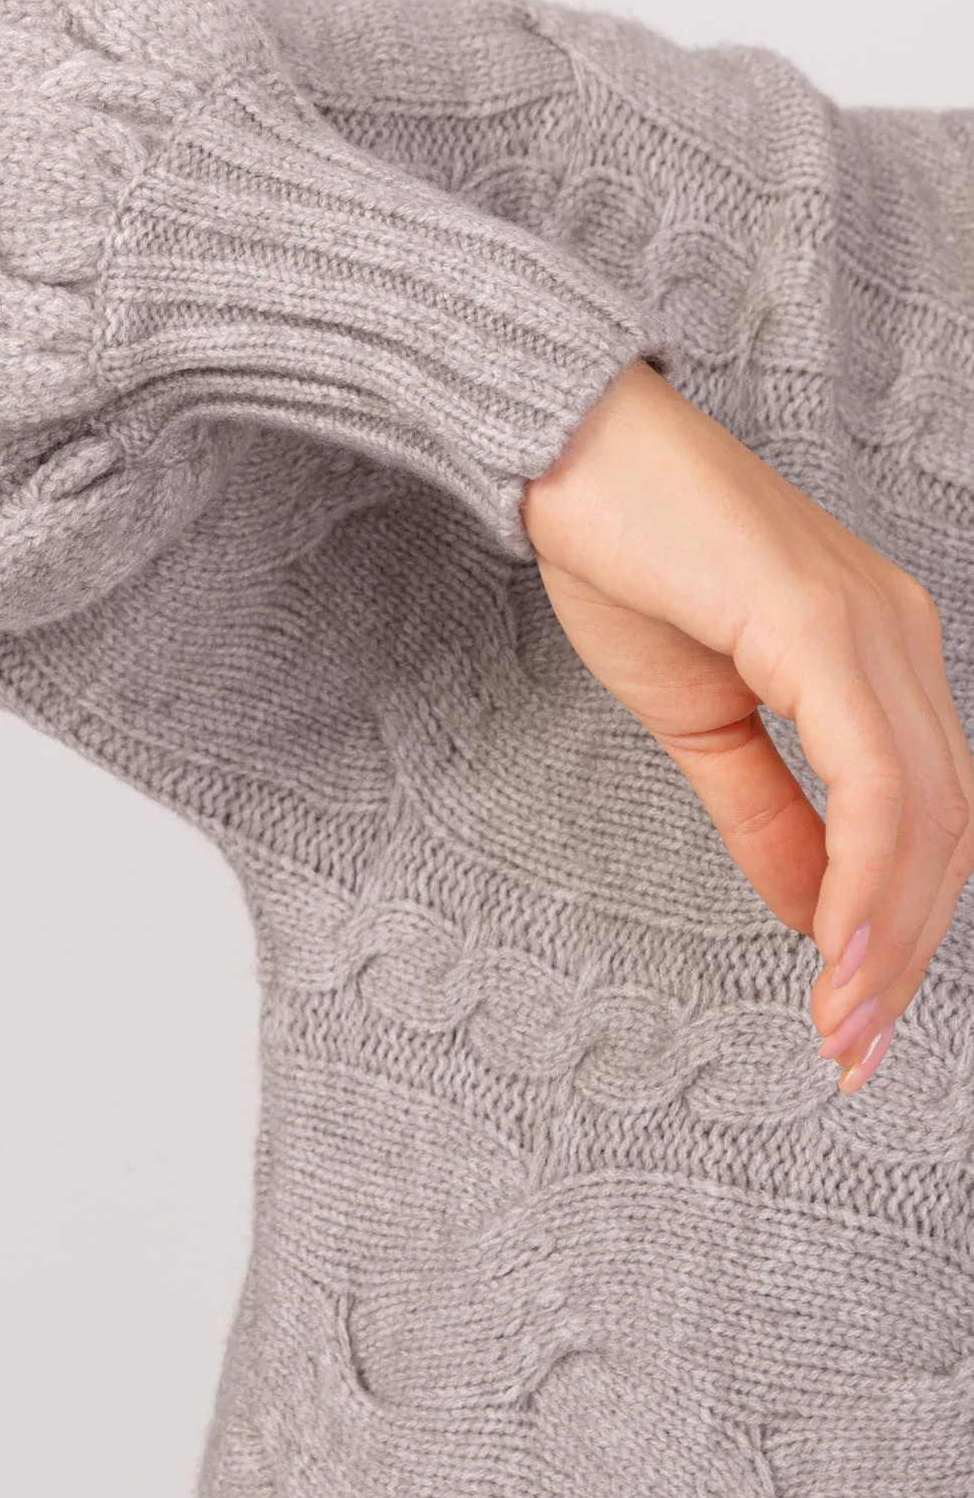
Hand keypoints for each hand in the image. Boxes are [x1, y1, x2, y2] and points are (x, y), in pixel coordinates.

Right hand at [520, 358, 973, 1090]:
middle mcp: (901, 634)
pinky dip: (867, 876)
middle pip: (948, 826)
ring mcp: (871, 624)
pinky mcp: (821, 622)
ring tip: (842, 1025)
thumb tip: (816, 910)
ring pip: (927, 813)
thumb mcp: (698, 717)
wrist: (563, 448)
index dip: (902, 925)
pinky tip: (836, 948)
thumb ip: (766, 812)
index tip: (852, 1017)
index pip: (927, 813)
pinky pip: (872, 777)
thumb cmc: (624, 556)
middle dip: (906, 951)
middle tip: (850, 1048)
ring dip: (890, 937)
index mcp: (880, 652)